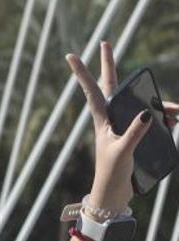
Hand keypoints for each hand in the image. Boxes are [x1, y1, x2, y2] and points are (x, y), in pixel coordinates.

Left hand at [68, 42, 178, 213]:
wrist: (113, 196)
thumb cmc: (112, 176)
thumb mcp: (122, 154)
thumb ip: (135, 133)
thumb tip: (147, 113)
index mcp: (102, 121)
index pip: (93, 92)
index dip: (84, 73)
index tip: (71, 56)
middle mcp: (110, 120)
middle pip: (113, 87)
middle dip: (111, 66)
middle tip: (106, 44)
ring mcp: (121, 127)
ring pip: (139, 104)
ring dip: (159, 105)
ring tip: (177, 114)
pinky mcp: (131, 136)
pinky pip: (150, 119)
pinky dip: (163, 119)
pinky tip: (175, 122)